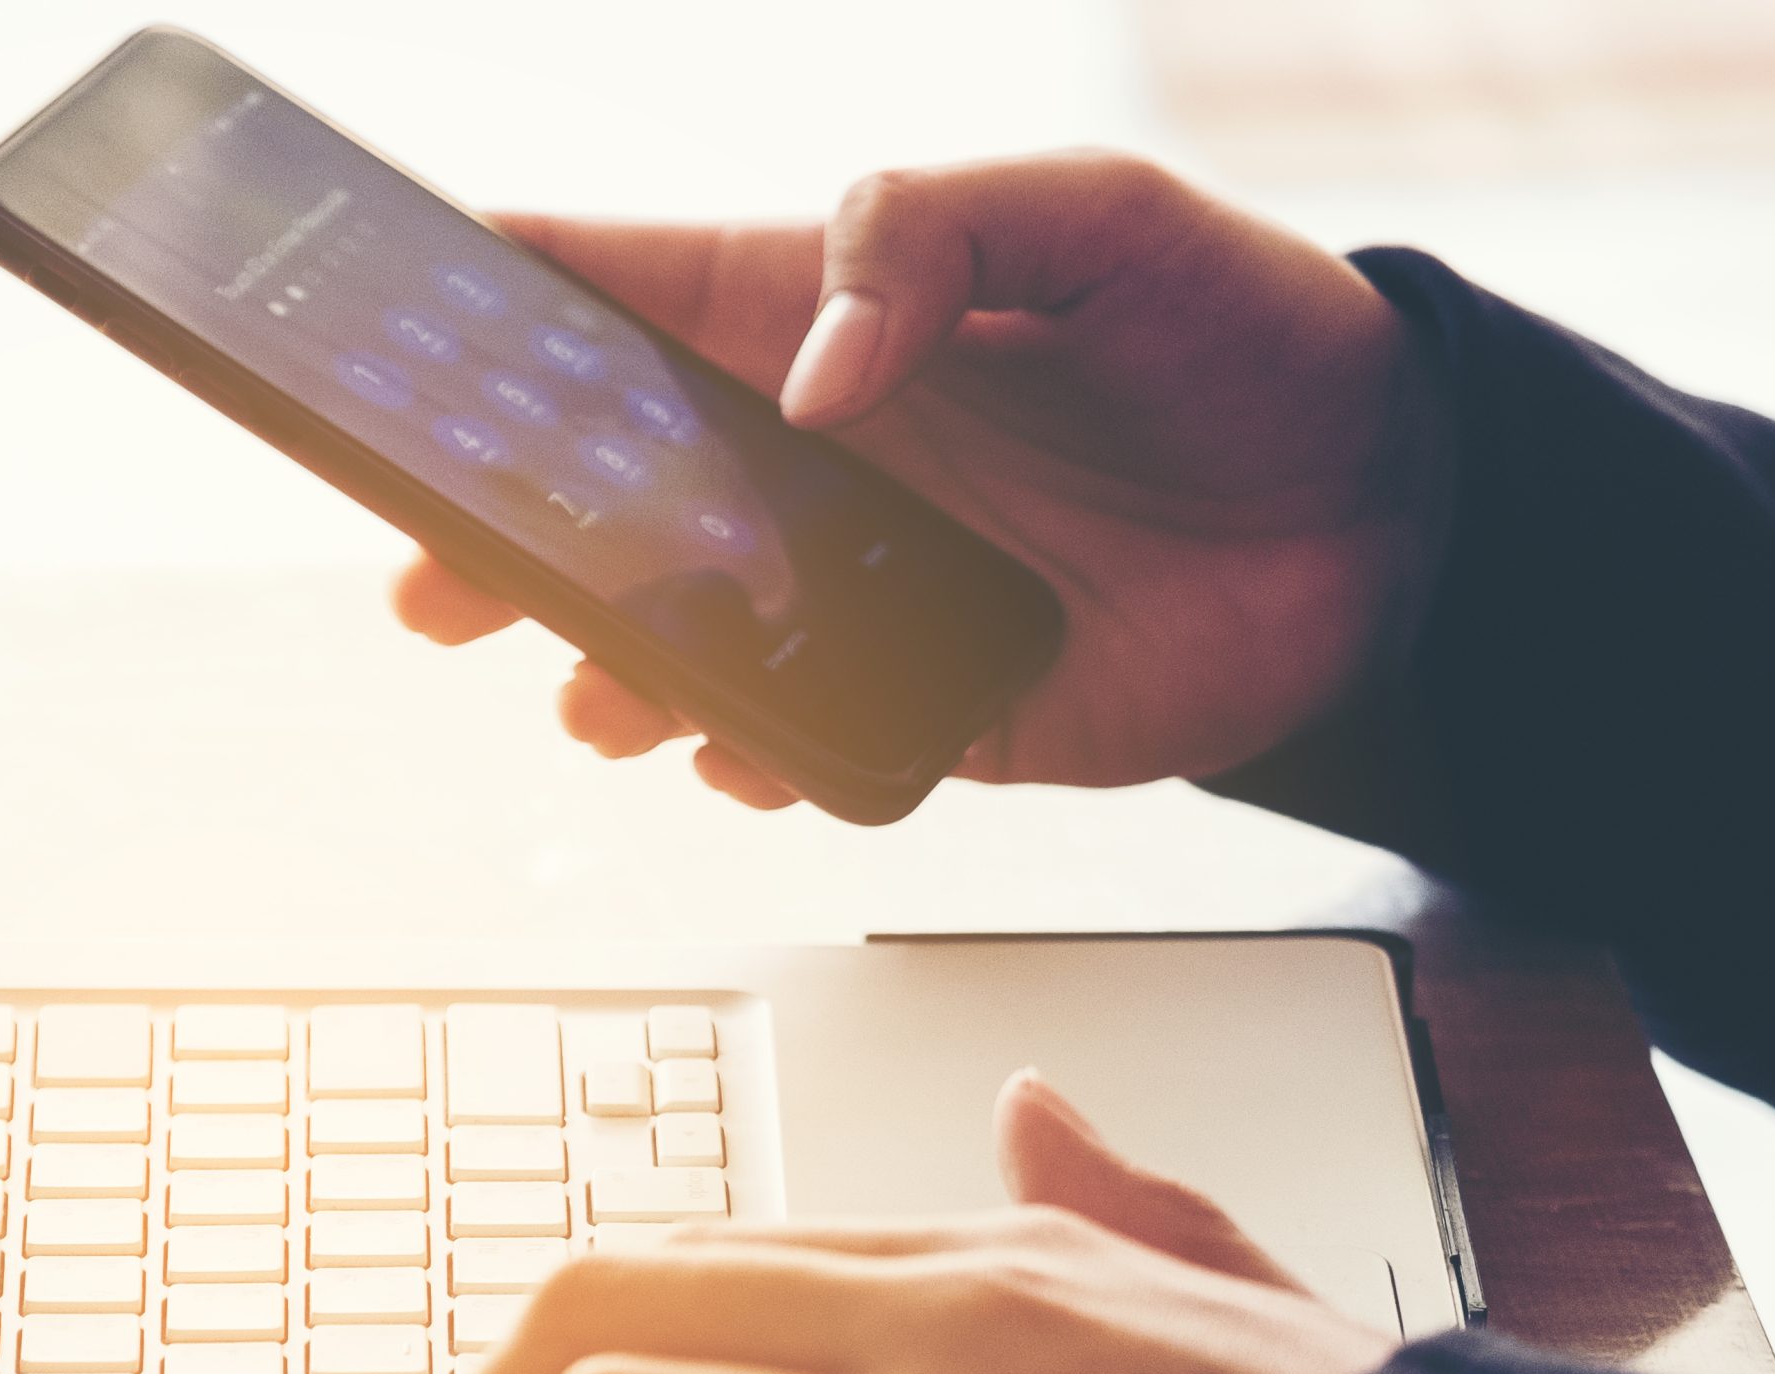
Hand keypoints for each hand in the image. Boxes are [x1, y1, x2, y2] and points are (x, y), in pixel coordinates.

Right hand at [392, 154, 1447, 805]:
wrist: (1398, 518)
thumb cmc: (1250, 335)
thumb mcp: (1100, 217)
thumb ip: (930, 238)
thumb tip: (810, 374)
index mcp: (819, 314)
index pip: (612, 292)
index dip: (482, 300)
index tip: (376, 328)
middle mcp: (810, 455)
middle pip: (595, 490)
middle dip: (489, 535)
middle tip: (431, 580)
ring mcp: (857, 587)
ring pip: (672, 636)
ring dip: (607, 668)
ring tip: (595, 691)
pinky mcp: (925, 704)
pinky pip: (795, 744)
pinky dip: (747, 757)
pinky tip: (736, 750)